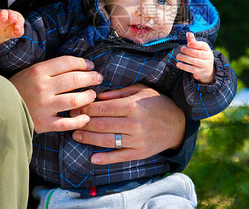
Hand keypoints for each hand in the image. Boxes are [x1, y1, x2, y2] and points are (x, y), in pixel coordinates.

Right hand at [0, 6, 24, 45]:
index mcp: (17, 18)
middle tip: (13, 20)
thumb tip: (18, 29)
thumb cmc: (10, 31)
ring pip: (4, 12)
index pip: (19, 19)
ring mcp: (3, 14)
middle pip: (12, 14)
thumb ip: (19, 32)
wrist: (0, 34)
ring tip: (4, 19)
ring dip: (4, 15)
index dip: (19, 23)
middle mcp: (10, 14)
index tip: (17, 28)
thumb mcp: (15, 33)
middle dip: (13, 16)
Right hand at [9, 56, 101, 132]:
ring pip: (75, 100)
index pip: (67, 62)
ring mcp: (44, 107)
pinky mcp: (44, 124)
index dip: (83, 63)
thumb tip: (79, 66)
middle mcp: (42, 88)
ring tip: (92, 95)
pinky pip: (68, 123)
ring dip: (88, 97)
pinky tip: (86, 117)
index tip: (90, 66)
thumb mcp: (31, 72)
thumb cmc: (19, 88)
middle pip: (75, 80)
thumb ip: (52, 69)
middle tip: (98, 78)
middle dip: (91, 78)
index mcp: (39, 71)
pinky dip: (80, 120)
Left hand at [70, 84, 185, 164]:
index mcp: (133, 106)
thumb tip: (99, 96)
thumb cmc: (157, 103)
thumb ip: (119, 93)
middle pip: (102, 124)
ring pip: (107, 140)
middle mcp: (134, 123)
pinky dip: (105, 158)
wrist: (177, 124)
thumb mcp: (141, 90)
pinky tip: (93, 158)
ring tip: (76, 136)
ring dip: (89, 139)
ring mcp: (137, 140)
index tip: (76, 107)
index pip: (103, 108)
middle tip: (71, 121)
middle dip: (84, 122)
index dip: (86, 108)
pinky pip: (120, 157)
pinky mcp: (140, 153)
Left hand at [176, 32, 214, 83]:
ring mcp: (205, 65)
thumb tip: (189, 33)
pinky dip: (184, 66)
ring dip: (185, 58)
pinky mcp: (200, 72)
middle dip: (188, 51)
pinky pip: (191, 69)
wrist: (208, 69)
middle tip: (181, 49)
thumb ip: (193, 41)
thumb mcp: (199, 48)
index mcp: (207, 49)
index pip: (202, 45)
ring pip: (194, 61)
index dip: (195, 44)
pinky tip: (178, 64)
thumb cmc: (201, 56)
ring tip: (178, 56)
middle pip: (197, 53)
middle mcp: (208, 57)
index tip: (188, 44)